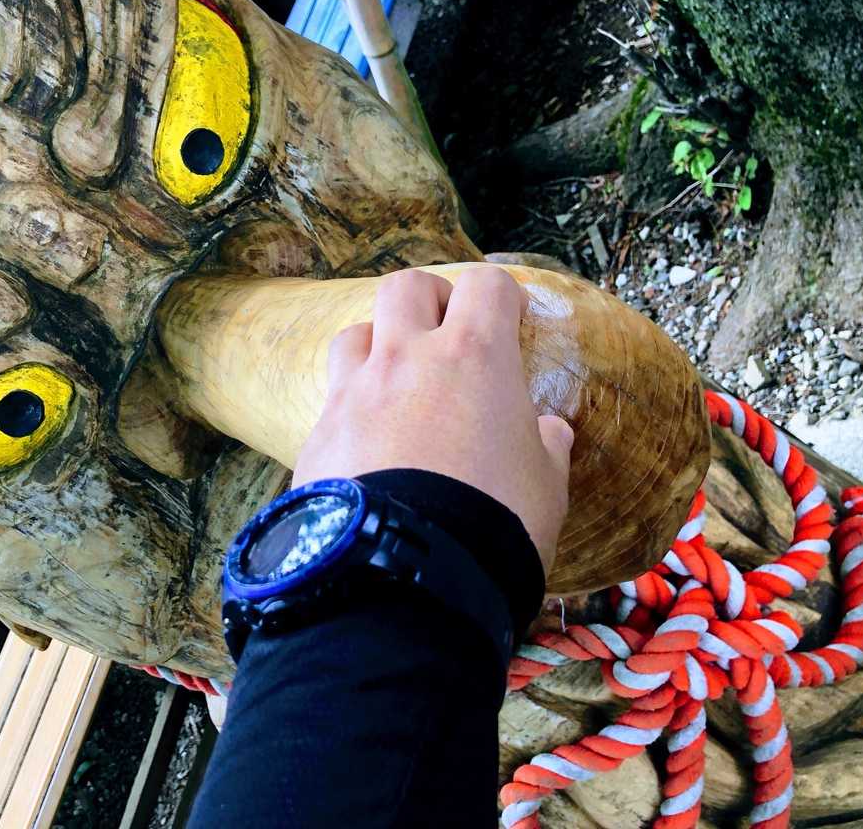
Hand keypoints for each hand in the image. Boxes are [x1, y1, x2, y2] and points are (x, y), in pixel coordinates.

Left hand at [293, 268, 573, 572]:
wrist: (405, 577)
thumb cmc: (493, 526)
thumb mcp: (544, 488)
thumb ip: (545, 448)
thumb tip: (547, 430)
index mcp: (473, 356)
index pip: (486, 285)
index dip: (501, 298)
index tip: (510, 321)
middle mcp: (406, 359)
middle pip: (406, 287)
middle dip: (430, 301)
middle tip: (447, 336)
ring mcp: (353, 392)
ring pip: (356, 334)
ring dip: (378, 347)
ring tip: (397, 383)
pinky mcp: (315, 433)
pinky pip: (330, 400)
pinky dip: (350, 409)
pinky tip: (365, 442)